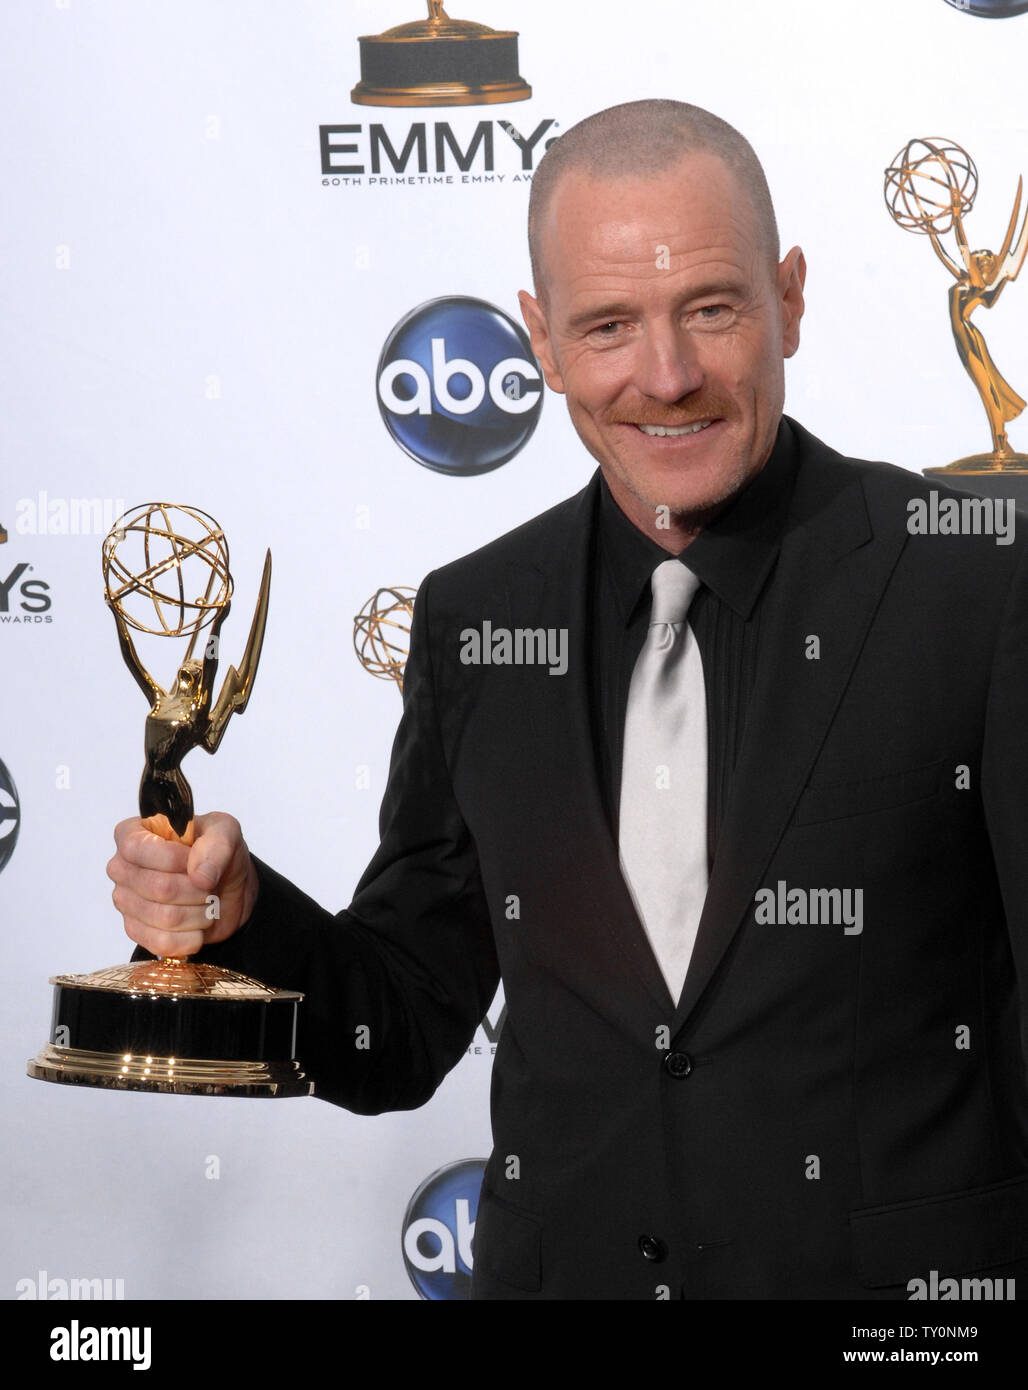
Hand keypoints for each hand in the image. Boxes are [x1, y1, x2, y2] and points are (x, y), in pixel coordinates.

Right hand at [107, 812, 258, 957]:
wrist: (227, 888)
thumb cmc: (216, 854)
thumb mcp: (226, 832)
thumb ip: (217, 844)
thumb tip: (200, 875)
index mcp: (132, 834)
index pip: (137, 849)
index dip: (174, 859)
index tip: (197, 861)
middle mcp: (121, 867)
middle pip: (159, 888)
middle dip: (198, 889)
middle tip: (210, 884)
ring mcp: (125, 901)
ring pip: (165, 917)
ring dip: (200, 913)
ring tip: (206, 902)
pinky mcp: (135, 931)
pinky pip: (162, 942)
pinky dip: (192, 937)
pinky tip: (198, 925)